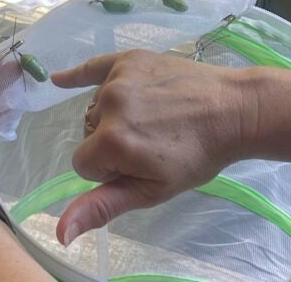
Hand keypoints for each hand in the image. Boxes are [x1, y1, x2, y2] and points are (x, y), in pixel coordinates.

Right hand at [50, 49, 256, 244]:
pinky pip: (95, 67)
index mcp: (111, 140)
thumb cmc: (196, 156)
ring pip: (96, 108)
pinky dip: (78, 75)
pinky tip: (58, 79)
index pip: (84, 165)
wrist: (232, 110)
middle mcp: (109, 104)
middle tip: (152, 142)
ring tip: (153, 119)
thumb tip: (59, 232)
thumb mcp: (151, 190)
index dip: (110, 170)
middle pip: (89, 134)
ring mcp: (120, 77)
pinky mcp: (131, 59)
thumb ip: (102, 206)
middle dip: (111, 143)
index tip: (141, 163)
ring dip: (114, 116)